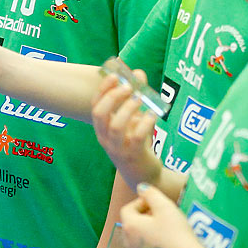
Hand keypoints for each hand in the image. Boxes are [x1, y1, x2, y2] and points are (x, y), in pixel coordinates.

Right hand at [91, 74, 161, 188]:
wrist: (143, 174)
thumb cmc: (136, 143)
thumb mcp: (134, 119)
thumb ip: (135, 96)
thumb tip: (138, 73)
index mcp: (102, 128)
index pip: (95, 106)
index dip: (103, 89)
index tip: (115, 76)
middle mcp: (106, 138)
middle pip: (100, 114)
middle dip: (112, 97)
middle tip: (129, 87)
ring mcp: (118, 148)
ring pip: (116, 126)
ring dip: (128, 109)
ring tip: (141, 98)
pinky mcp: (133, 156)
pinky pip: (136, 137)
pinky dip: (144, 123)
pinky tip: (152, 114)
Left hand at [118, 183, 200, 247]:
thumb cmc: (176, 233)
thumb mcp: (165, 206)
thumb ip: (150, 193)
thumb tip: (140, 187)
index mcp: (130, 226)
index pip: (127, 209)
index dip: (141, 203)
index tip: (157, 204)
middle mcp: (128, 243)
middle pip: (131, 224)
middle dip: (143, 217)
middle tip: (162, 216)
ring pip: (136, 240)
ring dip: (147, 232)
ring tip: (166, 230)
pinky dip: (151, 246)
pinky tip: (167, 246)